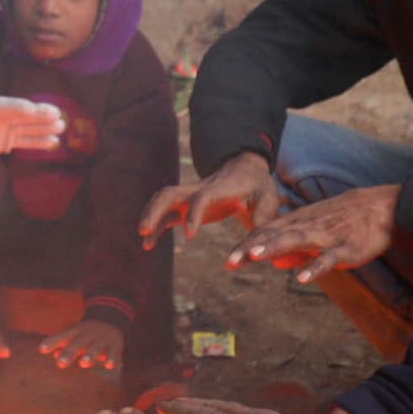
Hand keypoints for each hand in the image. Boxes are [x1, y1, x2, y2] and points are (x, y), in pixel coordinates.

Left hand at [0, 94, 68, 163]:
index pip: (4, 106)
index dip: (18, 108)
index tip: (34, 110)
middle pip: (20, 114)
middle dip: (38, 115)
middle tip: (58, 115)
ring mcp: (0, 128)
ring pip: (25, 127)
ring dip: (43, 127)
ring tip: (62, 127)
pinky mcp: (2, 141)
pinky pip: (22, 141)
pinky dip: (37, 142)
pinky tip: (54, 143)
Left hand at [40, 315, 123, 373]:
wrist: (111, 320)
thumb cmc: (84, 333)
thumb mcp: (72, 335)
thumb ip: (60, 343)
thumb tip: (53, 354)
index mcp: (74, 333)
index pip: (62, 337)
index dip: (52, 342)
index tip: (42, 349)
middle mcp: (87, 336)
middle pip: (77, 344)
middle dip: (69, 353)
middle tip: (60, 363)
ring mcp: (101, 340)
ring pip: (95, 348)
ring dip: (90, 355)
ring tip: (83, 363)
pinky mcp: (115, 346)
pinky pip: (114, 353)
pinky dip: (112, 359)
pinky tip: (109, 365)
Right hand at [139, 153, 281, 247]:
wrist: (246, 169)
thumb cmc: (258, 186)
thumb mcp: (268, 200)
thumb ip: (262, 218)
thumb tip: (256, 237)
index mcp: (219, 188)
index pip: (202, 197)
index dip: (194, 214)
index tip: (190, 235)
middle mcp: (199, 189)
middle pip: (170, 193)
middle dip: (155, 210)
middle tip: (144, 231)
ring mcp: (190, 195)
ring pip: (163, 200)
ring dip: (150, 217)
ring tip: (144, 241)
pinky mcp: (187, 204)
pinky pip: (166, 213)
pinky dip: (156, 227)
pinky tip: (149, 244)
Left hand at [234, 183, 400, 285]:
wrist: (383, 206)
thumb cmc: (347, 219)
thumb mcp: (318, 230)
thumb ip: (297, 247)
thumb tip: (277, 264)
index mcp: (300, 222)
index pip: (267, 233)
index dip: (247, 246)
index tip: (228, 261)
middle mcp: (308, 226)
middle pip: (275, 236)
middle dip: (251, 249)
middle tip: (229, 262)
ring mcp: (327, 235)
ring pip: (296, 240)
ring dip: (274, 247)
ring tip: (254, 256)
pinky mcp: (346, 248)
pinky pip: (328, 257)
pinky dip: (314, 266)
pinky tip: (301, 278)